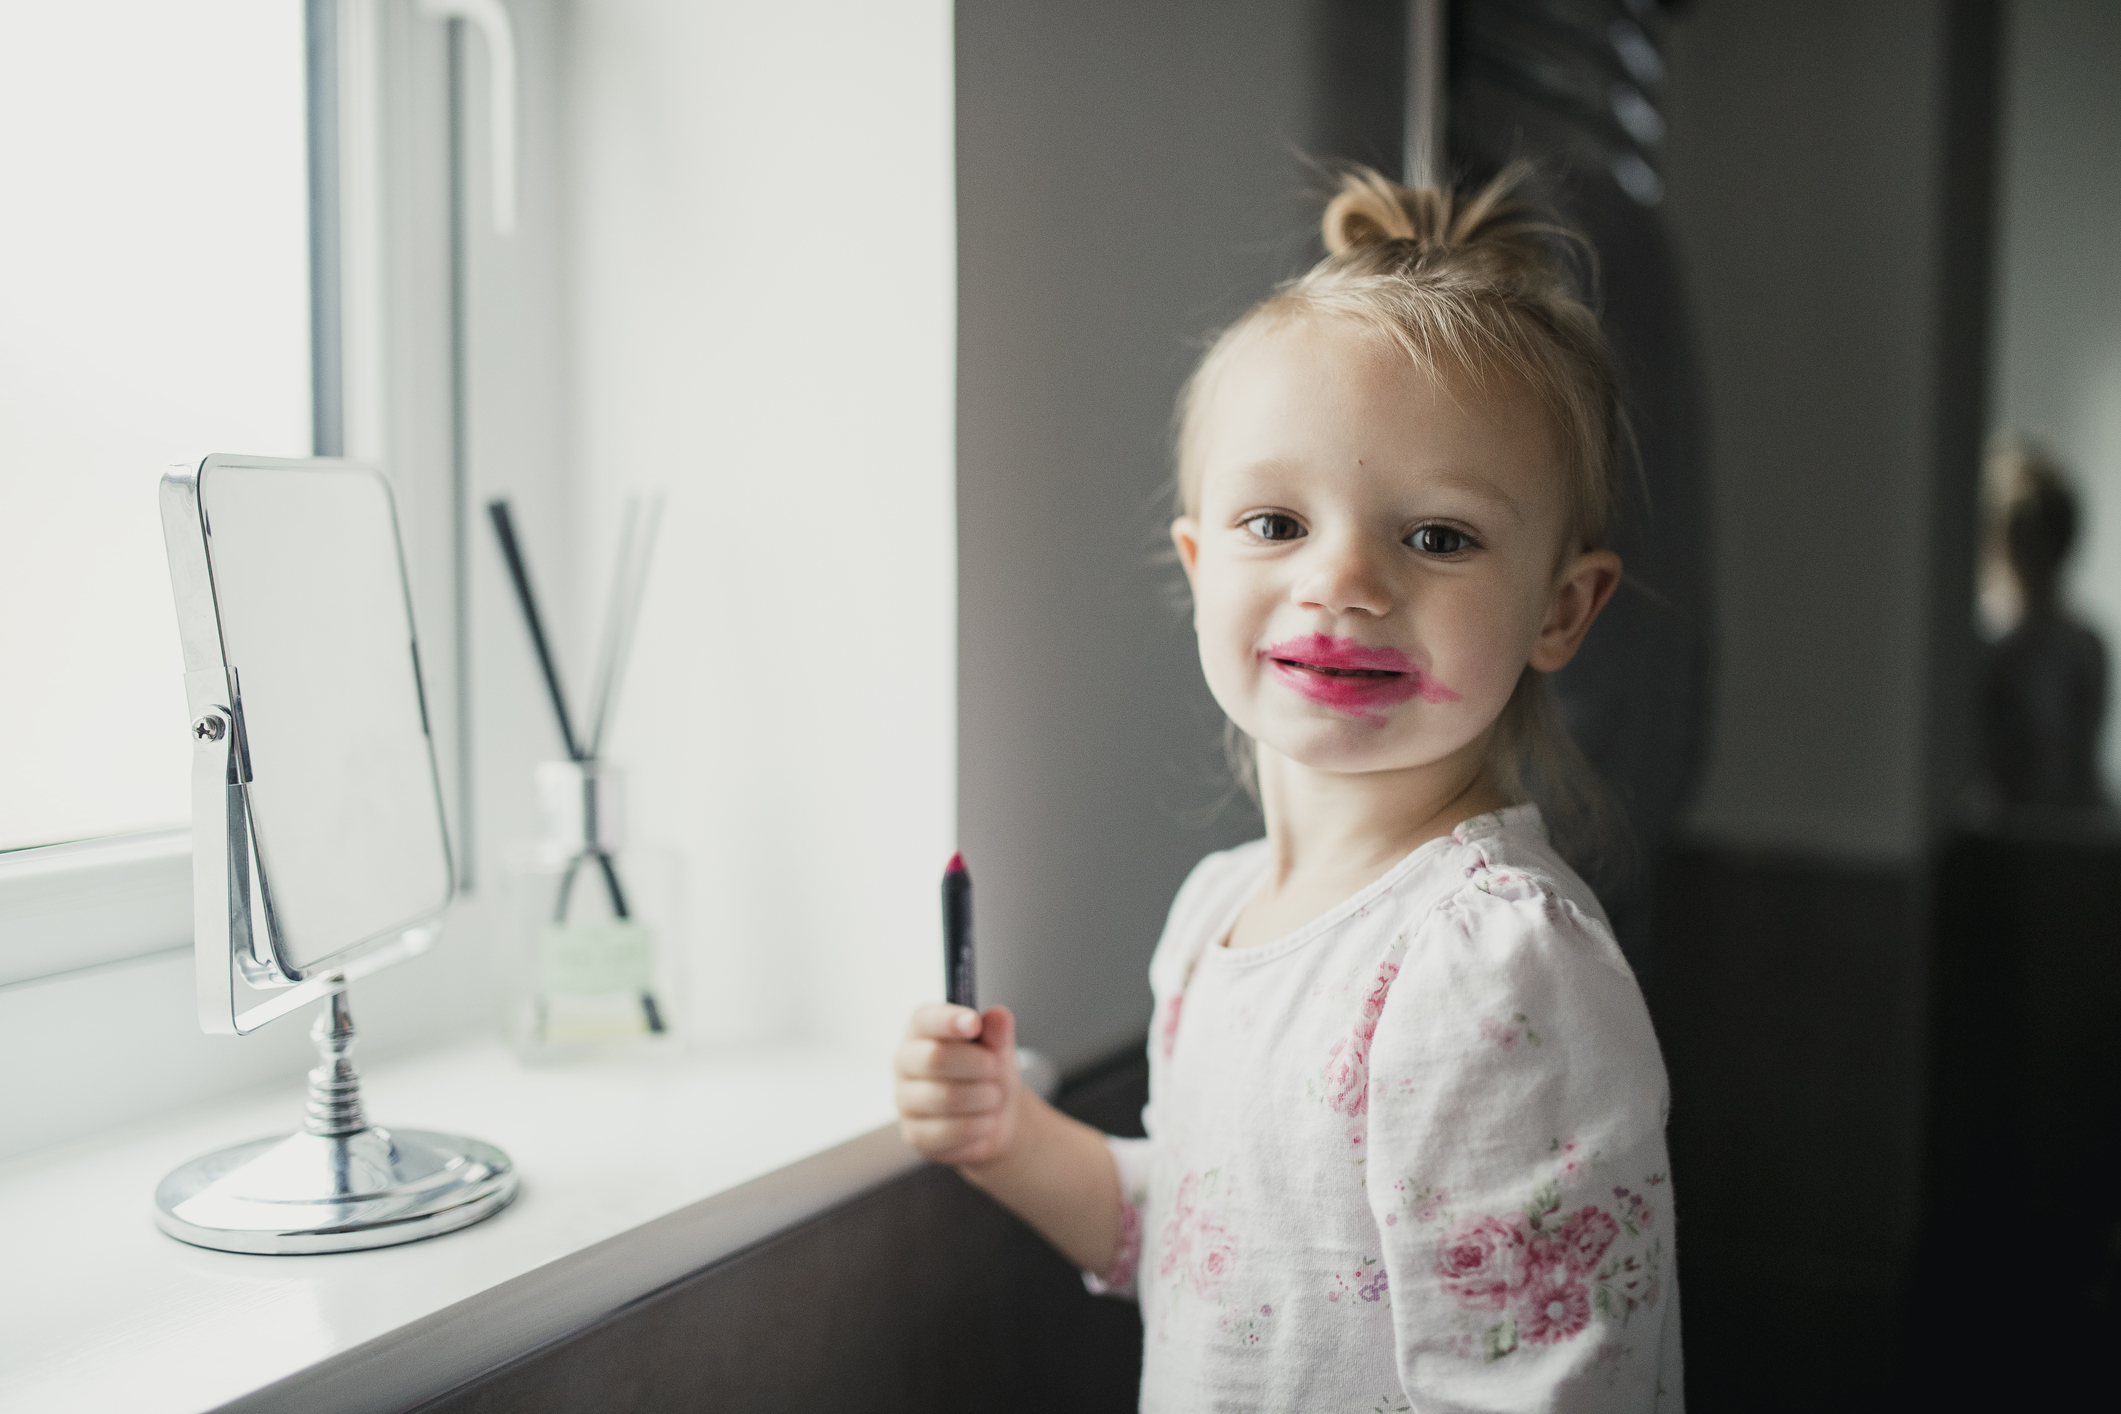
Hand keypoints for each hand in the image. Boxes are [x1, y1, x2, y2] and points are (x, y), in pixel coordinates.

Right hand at [894, 1002, 1021, 1166]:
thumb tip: (997, 1016)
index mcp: (920, 1031)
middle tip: (995, 1070)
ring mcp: (904, 1099)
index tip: (974, 1024)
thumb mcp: (999, 1048)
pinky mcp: (914, 1134)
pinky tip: (984, 1121)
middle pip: (936, 1058)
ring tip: (993, 1097)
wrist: (994, 1117)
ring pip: (947, 1096)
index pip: (924, 1019)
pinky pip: (952, 1130)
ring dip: (985, 1098)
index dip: (948, 1020)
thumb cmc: (988, 1073)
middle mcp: (904, 1062)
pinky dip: (980, 1125)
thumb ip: (997, 1032)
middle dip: (978, 1064)